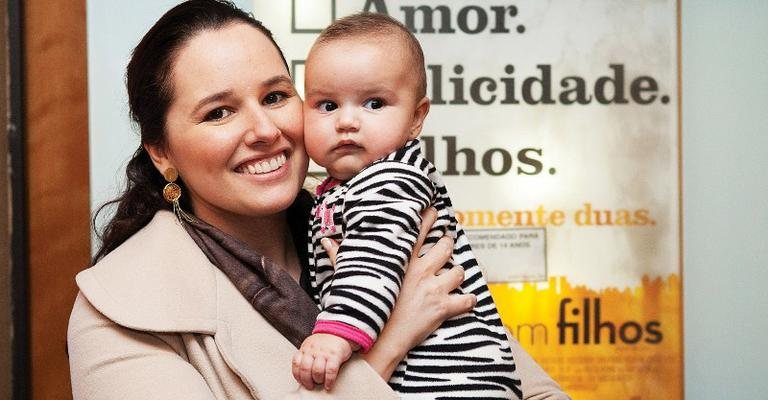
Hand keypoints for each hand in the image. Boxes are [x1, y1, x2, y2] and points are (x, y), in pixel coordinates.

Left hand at [292, 333, 352, 390]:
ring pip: (317, 371)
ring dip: (318, 380)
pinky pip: (331, 371)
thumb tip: (301, 372)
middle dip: (307, 381)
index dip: (298, 375)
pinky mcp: (335, 355)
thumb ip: (305, 356)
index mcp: (305, 348)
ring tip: (321, 382)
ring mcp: (324, 352)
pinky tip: (329, 384)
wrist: (340, 330)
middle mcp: (313, 350)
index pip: (296, 364)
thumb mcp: (311, 345)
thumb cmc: (326, 341)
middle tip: (311, 385)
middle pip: (305, 369)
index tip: (301, 381)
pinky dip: (329, 380)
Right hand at [321, 207, 475, 379]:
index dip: (430, 217)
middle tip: (447, 242)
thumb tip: (326, 241)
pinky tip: (466, 300)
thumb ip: (340, 257)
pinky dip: (468, 300)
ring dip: (458, 272)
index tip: (434, 211)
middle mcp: (421, 270)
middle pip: (446, 246)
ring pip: (458, 271)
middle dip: (449, 242)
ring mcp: (434, 289)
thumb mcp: (352, 279)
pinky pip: (465, 300)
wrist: (377, 340)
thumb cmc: (364, 309)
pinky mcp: (443, 308)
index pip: (420, 230)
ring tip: (454, 273)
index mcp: (401, 261)